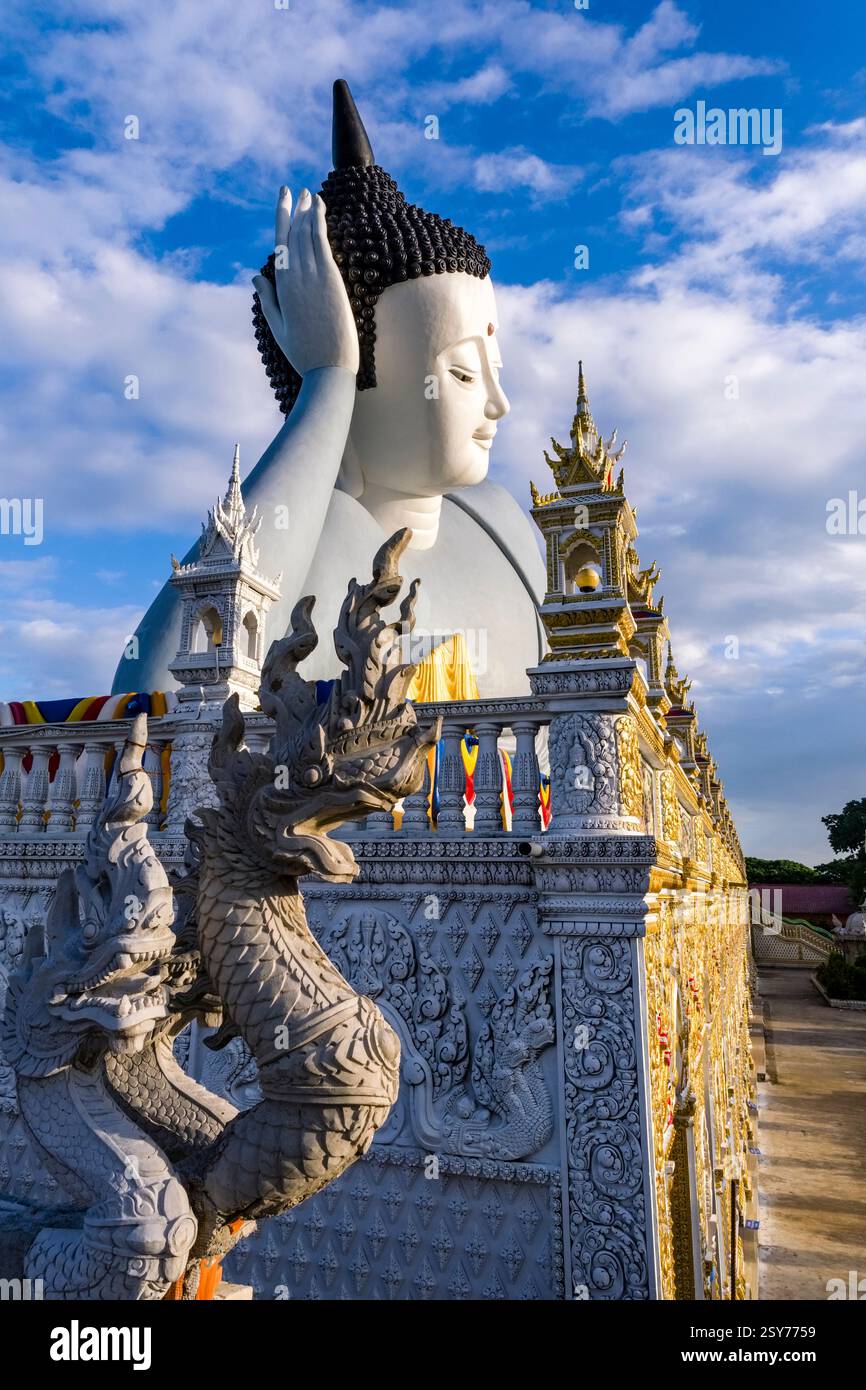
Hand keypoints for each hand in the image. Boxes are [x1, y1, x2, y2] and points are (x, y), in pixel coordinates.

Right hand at [253, 187, 359, 377]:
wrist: (328, 368)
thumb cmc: (303, 352)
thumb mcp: (279, 326)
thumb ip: (268, 299)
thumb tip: (255, 275)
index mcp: (282, 287)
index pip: (280, 243)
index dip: (281, 216)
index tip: (283, 197)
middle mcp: (296, 276)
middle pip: (294, 233)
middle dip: (296, 209)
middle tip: (297, 190)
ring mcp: (315, 277)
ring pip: (308, 234)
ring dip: (309, 211)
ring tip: (311, 194)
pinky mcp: (331, 280)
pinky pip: (323, 243)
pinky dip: (320, 223)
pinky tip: (321, 209)